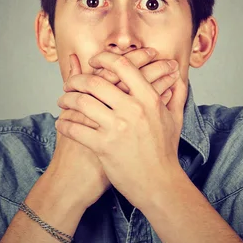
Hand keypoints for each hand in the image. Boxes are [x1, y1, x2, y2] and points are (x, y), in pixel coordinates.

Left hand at [55, 50, 187, 209]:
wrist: (160, 184)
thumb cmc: (166, 152)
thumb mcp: (175, 120)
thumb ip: (177, 95)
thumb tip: (180, 77)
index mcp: (148, 99)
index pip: (122, 66)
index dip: (104, 58)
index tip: (94, 61)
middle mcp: (132, 110)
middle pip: (95, 82)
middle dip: (76, 80)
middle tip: (70, 83)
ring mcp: (117, 128)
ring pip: (82, 102)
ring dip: (67, 99)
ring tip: (63, 101)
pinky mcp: (104, 147)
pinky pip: (76, 128)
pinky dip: (64, 124)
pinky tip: (62, 123)